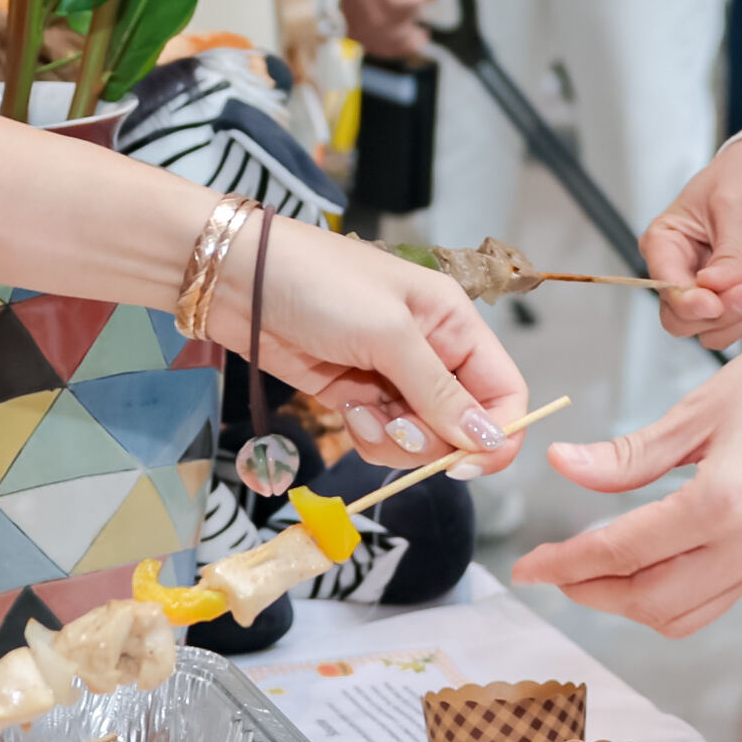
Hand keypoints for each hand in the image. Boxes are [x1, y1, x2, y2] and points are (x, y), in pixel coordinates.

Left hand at [241, 222, 526, 471]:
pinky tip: (345, 411)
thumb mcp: (387, 332)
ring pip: (422, 439)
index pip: (504, 391)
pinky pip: (383, 436)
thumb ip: (439, 390)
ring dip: (394, 440)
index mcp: (455, 324)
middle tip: (394, 423)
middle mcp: (432, 353)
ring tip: (359, 411)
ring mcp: (393, 376)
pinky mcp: (356, 395)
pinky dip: (368, 435)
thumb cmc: (318, 283)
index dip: (496, 433)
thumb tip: (490, 438)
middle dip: (432, 439)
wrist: (237, 279)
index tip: (465, 461)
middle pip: (463, 425)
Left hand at [514, 349, 741, 638]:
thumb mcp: (697, 411)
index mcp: (722, 502)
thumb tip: (565, 465)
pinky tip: (638, 571)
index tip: (528, 565)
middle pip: (648, 600)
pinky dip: (665, 601)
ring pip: (679, 615)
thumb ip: (628, 455)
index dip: (566, 562)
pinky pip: (709, 605)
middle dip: (589, 591)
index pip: (624, 550)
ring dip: (625, 603)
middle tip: (551, 569)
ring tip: (587, 573)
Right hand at [644, 137, 741, 345]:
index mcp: (668, 246)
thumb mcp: (733, 202)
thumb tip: (715, 287)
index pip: (665, 291)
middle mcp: (690, 274)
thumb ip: (728, 251)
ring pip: (725, 329)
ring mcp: (724, 289)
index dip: (687, 303)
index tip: (712, 302)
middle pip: (688, 323)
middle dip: (726, 311)